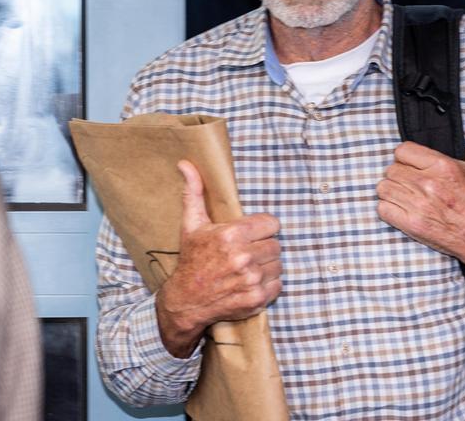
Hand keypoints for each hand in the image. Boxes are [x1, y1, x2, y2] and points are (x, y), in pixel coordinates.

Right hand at [156, 160, 281, 357]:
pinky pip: (278, 284)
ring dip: (267, 265)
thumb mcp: (192, 224)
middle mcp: (243, 257)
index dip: (263, 228)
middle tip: (248, 252)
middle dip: (264, 247)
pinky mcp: (256, 299)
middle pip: (276, 245)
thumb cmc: (191, 260)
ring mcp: (251, 280)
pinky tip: (251, 282)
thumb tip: (186, 163)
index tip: (252, 234)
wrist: (186, 300)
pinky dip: (269, 284)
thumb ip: (194, 192)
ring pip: (278, 264)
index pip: (272, 224)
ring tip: (248, 267)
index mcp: (231, 235)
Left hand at [376, 142, 464, 292]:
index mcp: (443, 165)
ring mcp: (417, 204)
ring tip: (403, 196)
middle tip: (408, 183)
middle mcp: (427, 182)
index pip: (403, 150)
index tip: (410, 165)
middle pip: (391, 169)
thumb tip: (454, 150)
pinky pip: (382, 208)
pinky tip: (400, 210)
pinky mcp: (411, 224)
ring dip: (391, 191)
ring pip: (383, 188)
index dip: (405, 157)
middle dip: (398, 175)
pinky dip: (388, 209)